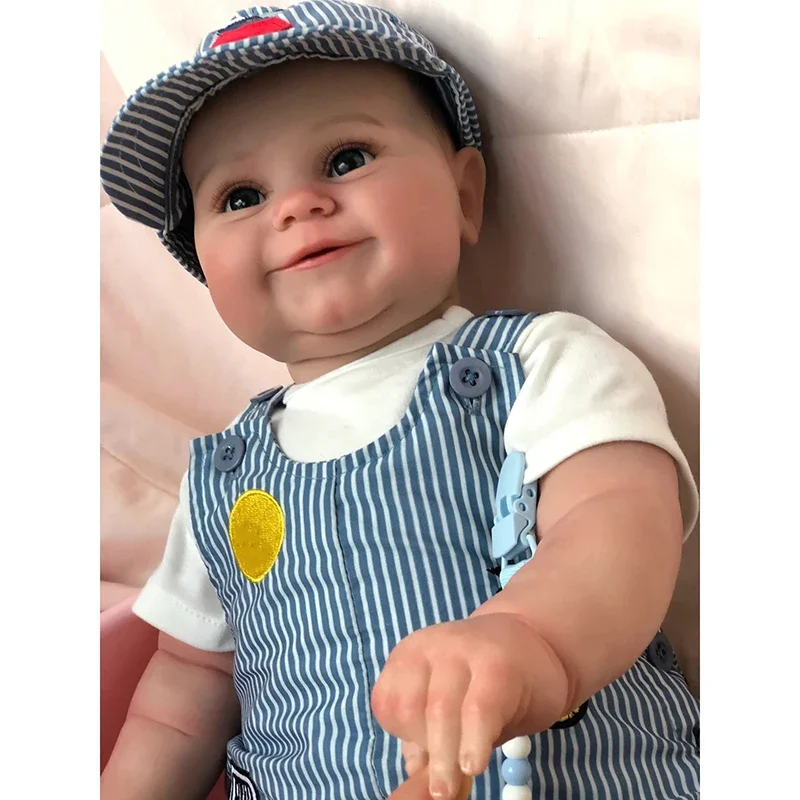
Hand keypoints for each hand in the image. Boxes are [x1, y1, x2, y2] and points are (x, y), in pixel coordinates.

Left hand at [372, 613, 566, 798]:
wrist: (537, 644)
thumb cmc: (484, 683)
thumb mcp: (448, 707)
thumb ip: (425, 738)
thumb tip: (412, 782)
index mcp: (409, 656)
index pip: (388, 702)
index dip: (403, 735)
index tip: (423, 759)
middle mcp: (430, 646)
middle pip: (409, 706)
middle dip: (425, 750)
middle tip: (440, 788)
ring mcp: (462, 649)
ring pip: (440, 710)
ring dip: (444, 756)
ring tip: (451, 788)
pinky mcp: (498, 663)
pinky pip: (478, 709)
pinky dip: (473, 743)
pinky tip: (474, 765)